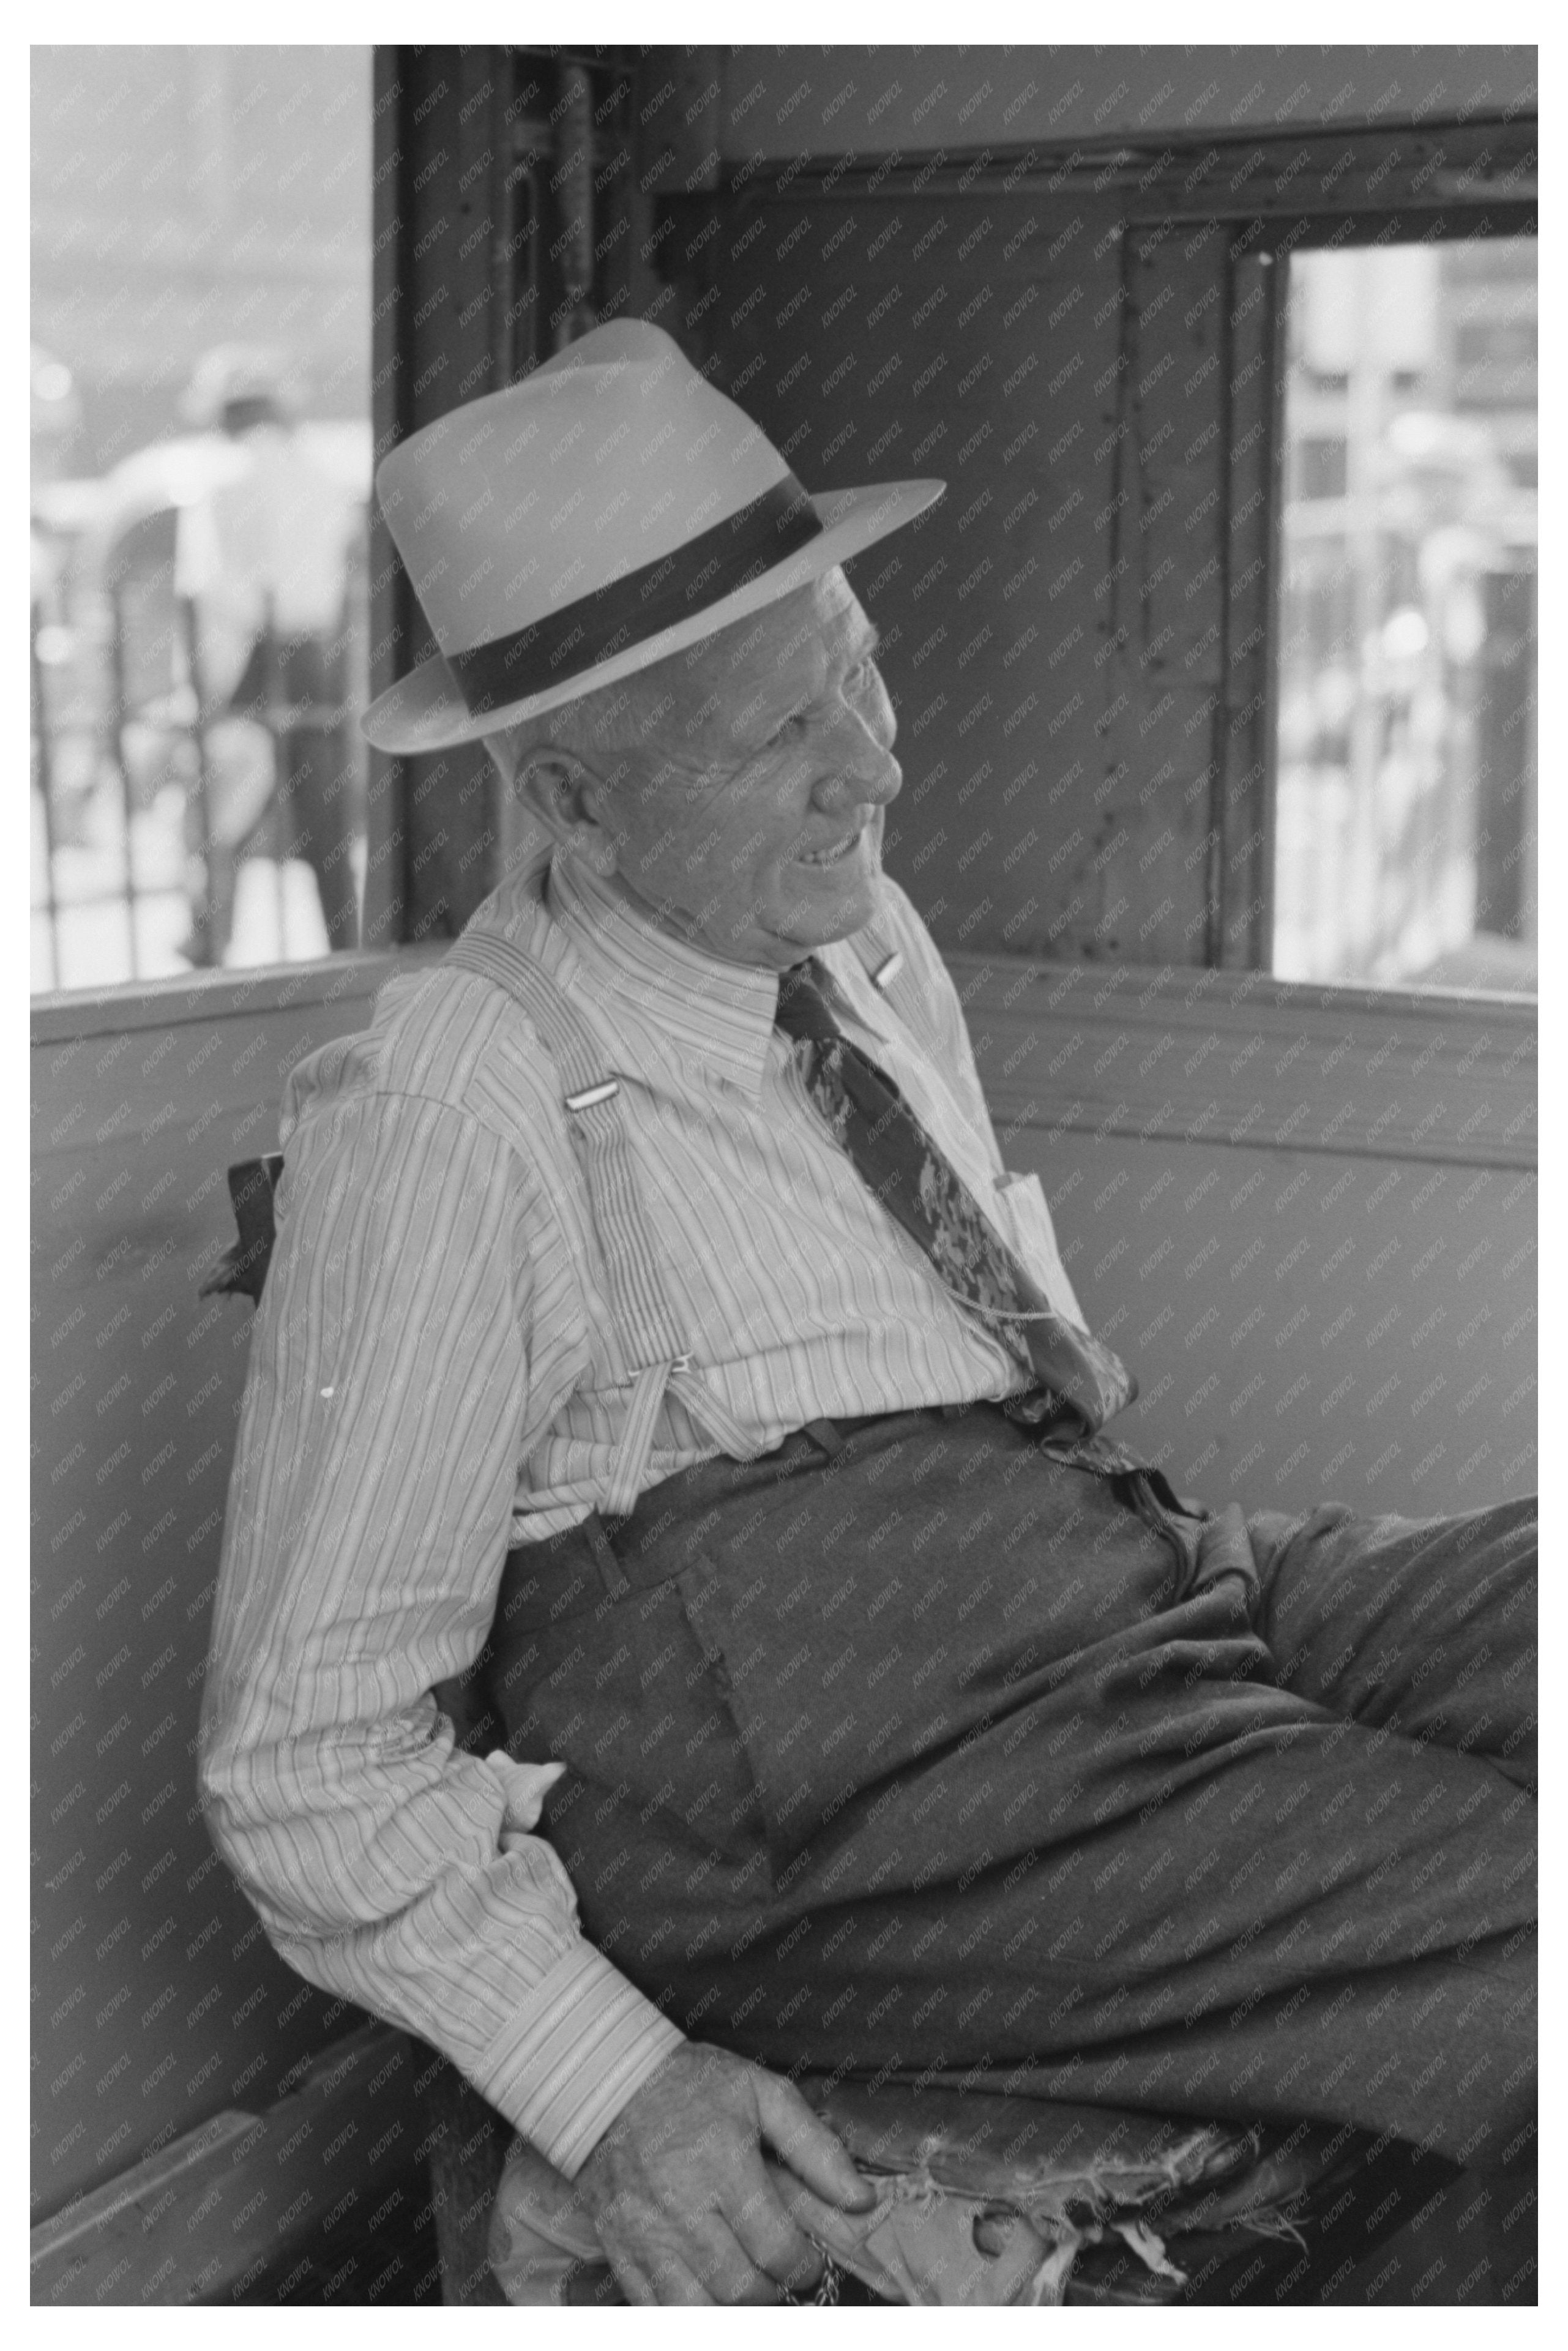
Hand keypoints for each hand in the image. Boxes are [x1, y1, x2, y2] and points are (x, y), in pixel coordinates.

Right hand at [572, 2041, 874, 2304]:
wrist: (609, 2081)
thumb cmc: (693, 2085)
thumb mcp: (763, 2094)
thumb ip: (816, 2149)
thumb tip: (862, 2200)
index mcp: (723, 2164)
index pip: (778, 2250)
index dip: (805, 2265)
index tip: (809, 2258)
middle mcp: (682, 2207)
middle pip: (741, 2288)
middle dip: (773, 2290)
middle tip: (779, 2270)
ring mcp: (644, 2233)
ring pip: (698, 2310)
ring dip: (732, 2308)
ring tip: (745, 2281)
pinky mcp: (617, 2248)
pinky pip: (653, 2309)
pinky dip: (684, 2312)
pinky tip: (705, 2291)